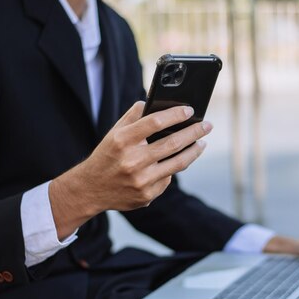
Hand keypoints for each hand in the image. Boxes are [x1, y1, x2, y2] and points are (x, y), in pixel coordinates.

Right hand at [48, 101, 212, 236]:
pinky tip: (177, 161)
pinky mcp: (147, 196)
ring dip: (194, 151)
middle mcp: (132, 161)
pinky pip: (168, 179)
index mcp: (122, 141)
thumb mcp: (114, 133)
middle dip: (195, 132)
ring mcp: (141, 181)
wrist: (91, 189)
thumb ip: (133, 116)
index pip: (155, 122)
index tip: (190, 110)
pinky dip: (174, 168)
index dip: (176, 114)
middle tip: (207, 126)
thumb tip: (156, 102)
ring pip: (178, 163)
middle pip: (173, 143)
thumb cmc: (107, 156)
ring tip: (201, 143)